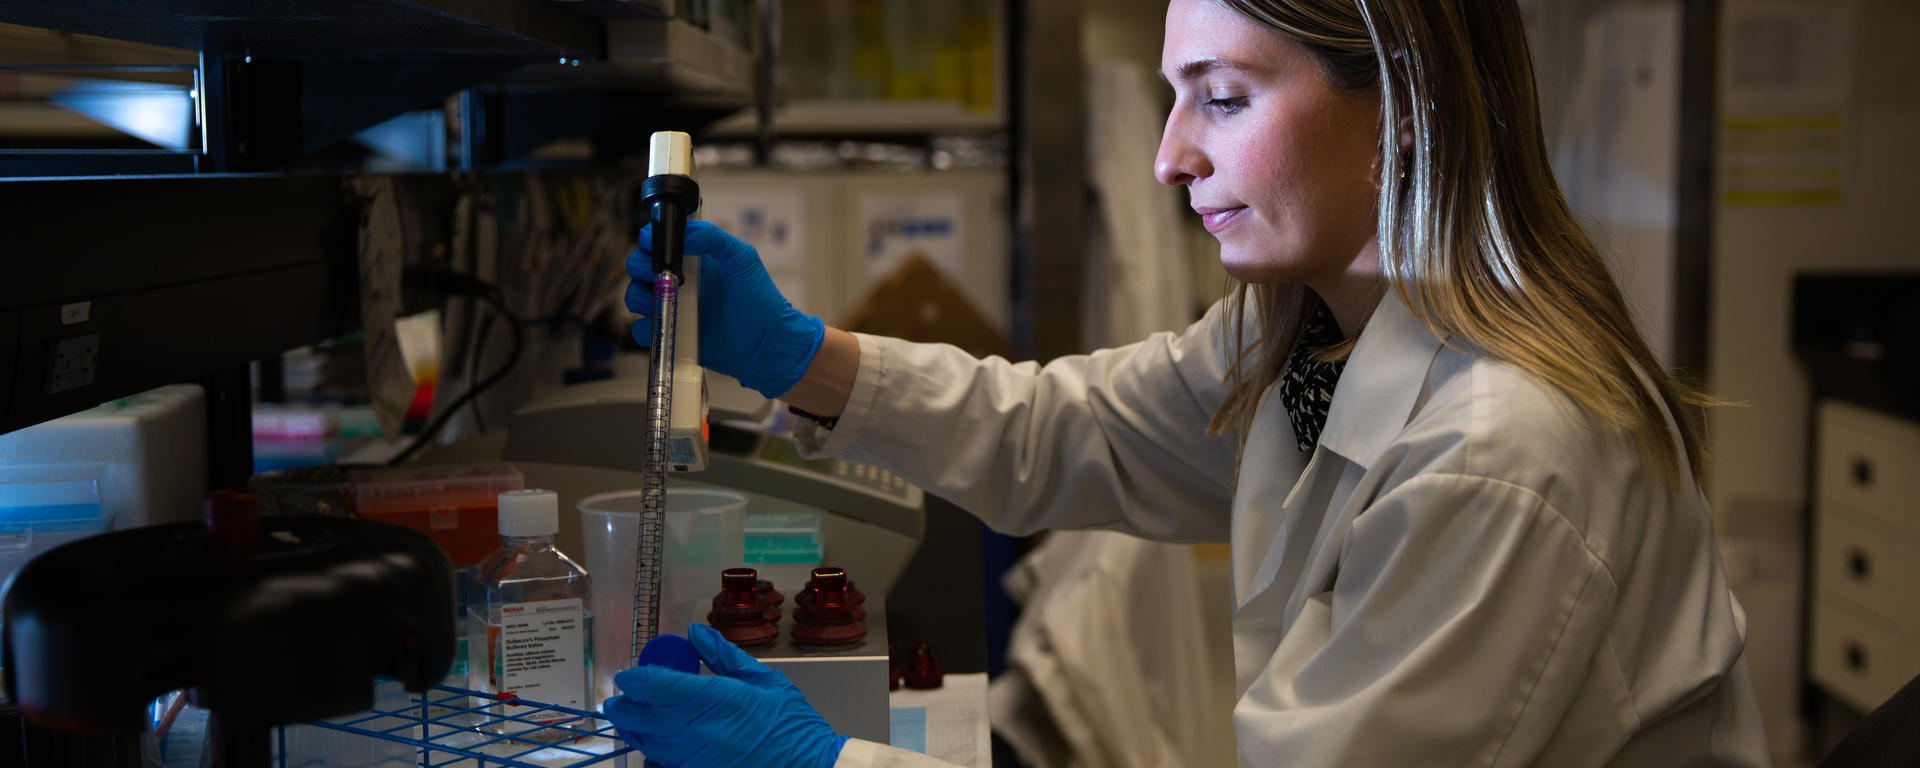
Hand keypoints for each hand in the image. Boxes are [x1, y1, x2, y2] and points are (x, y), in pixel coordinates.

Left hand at [601, 624, 847, 767]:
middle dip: (625, 707)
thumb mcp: (765, 680)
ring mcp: (695, 760)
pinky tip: (658, 746)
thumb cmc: (792, 724)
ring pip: (648, 744)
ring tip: (632, 719)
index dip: (635, 679)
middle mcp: (699, 731)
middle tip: (618, 700)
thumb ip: (725, 656)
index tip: (627, 676)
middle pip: (643, 718)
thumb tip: (696, 633)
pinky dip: (654, 754)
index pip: (658, 686)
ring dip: (635, 729)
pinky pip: (662, 765)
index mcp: (717, 700)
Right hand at [627, 221, 825, 398]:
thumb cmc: (760, 299)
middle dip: (639, 267)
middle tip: (657, 275)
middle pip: (639, 268)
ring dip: (639, 296)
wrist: (766, 344)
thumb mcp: (741, 257)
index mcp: (692, 260)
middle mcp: (678, 282)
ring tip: (663, 300)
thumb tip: (678, 234)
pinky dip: (645, 328)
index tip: (651, 244)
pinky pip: (644, 330)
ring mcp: (673, 309)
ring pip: (636, 297)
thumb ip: (712, 237)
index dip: (649, 241)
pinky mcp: (672, 335)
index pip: (658, 244)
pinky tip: (663, 325)